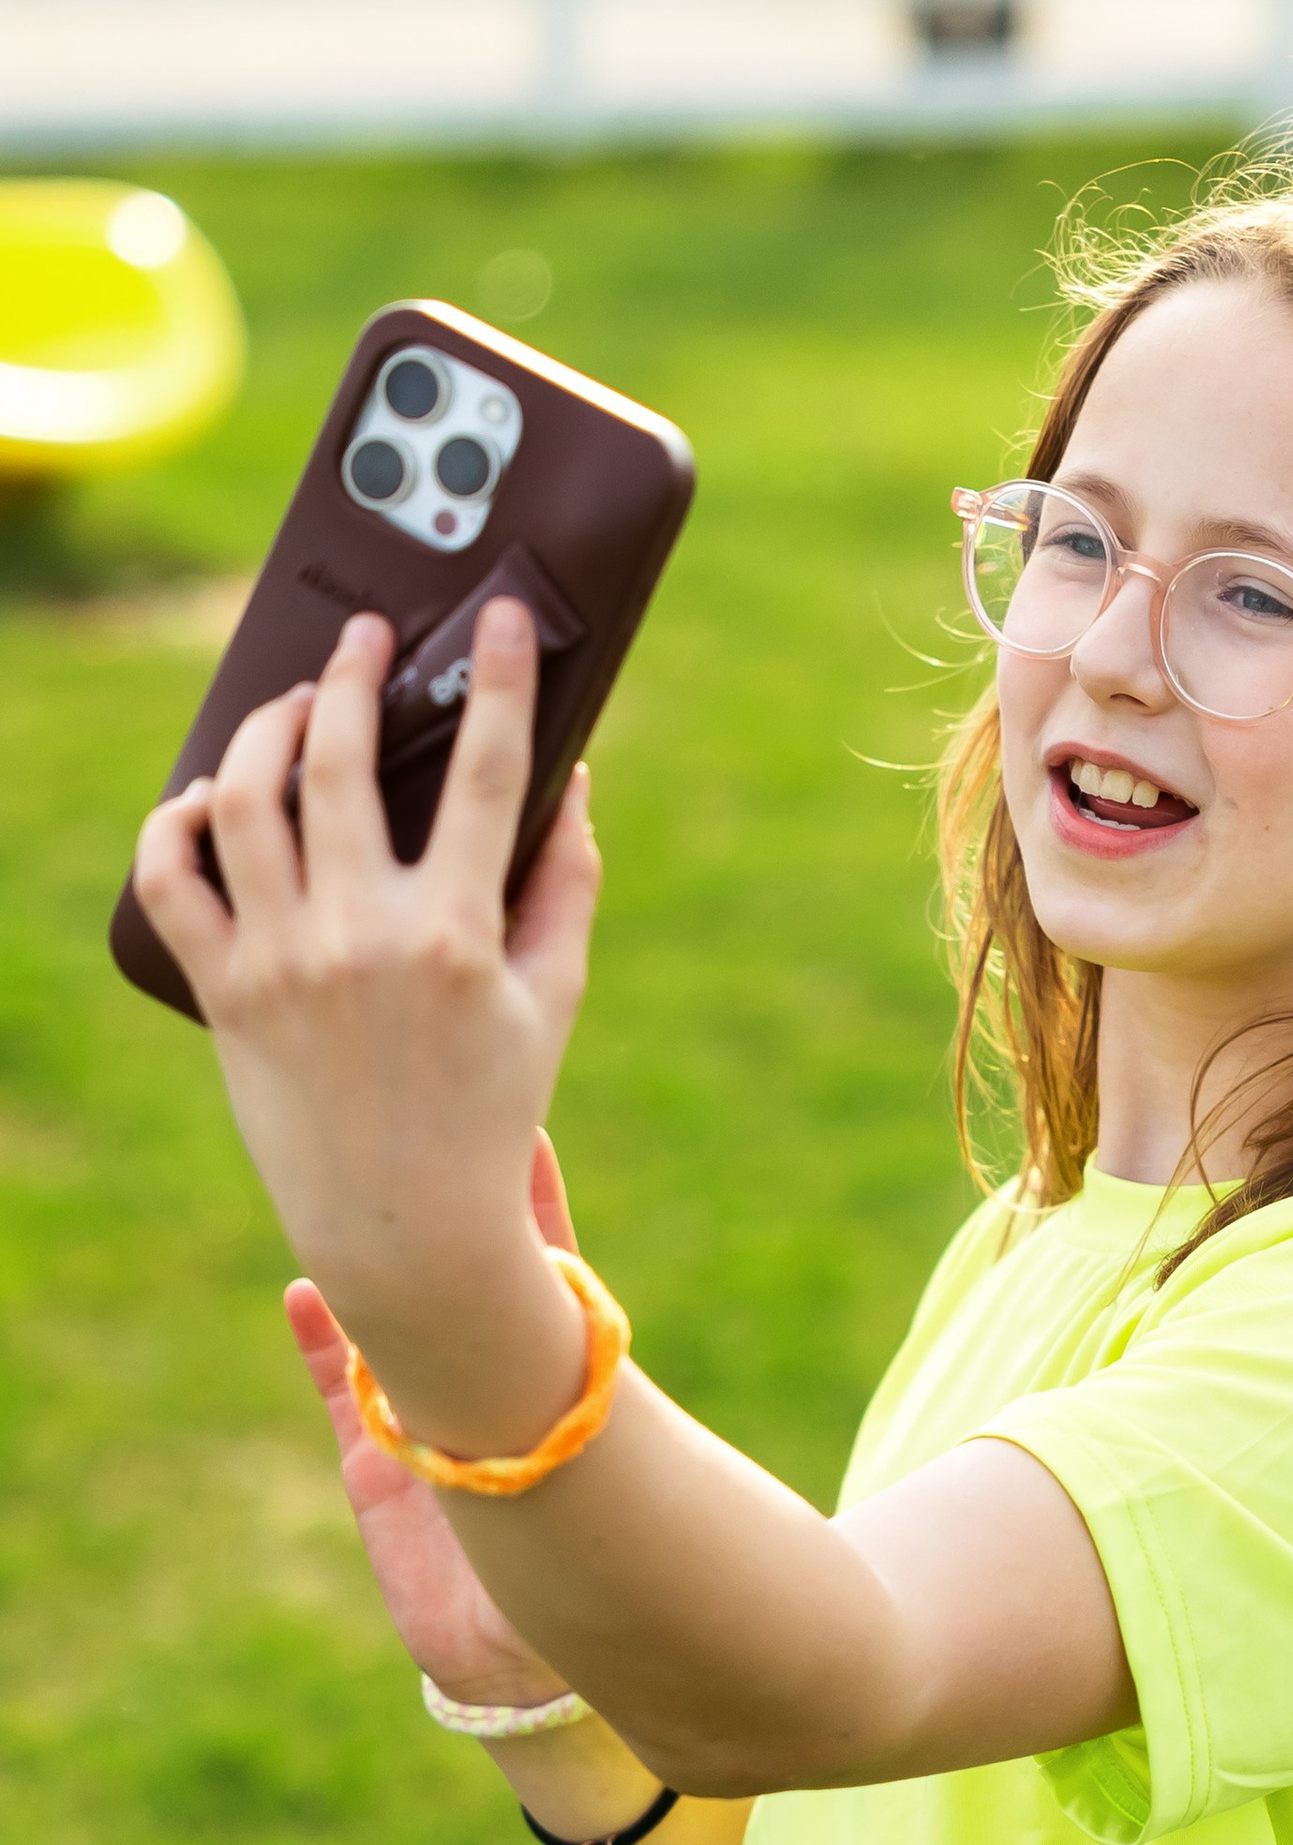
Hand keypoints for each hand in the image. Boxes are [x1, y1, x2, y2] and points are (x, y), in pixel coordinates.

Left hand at [133, 595, 597, 1450]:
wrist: (402, 1225)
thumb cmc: (489, 1106)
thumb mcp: (550, 999)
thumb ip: (565, 885)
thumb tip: (569, 784)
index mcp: (456, 934)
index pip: (485, 775)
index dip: (502, 682)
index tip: (506, 619)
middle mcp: (361, 937)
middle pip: (339, 762)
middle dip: (352, 677)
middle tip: (364, 637)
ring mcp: (282, 962)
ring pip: (243, 801)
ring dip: (264, 731)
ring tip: (291, 705)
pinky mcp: (225, 991)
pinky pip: (171, 881)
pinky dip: (176, 825)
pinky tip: (204, 798)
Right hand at [286, 1131, 585, 1708]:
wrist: (529, 1663)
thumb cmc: (593, 1575)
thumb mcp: (624, 1491)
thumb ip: (637, 1441)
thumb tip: (685, 1381)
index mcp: (549, 1379)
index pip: (541, 1267)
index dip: (535, 1203)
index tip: (529, 1131)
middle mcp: (481, 1385)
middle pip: (457, 1273)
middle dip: (444, 1204)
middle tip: (428, 1124)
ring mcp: (422, 1417)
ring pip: (390, 1318)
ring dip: (375, 1263)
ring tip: (352, 1192)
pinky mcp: (372, 1464)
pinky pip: (340, 1390)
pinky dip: (323, 1343)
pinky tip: (304, 1292)